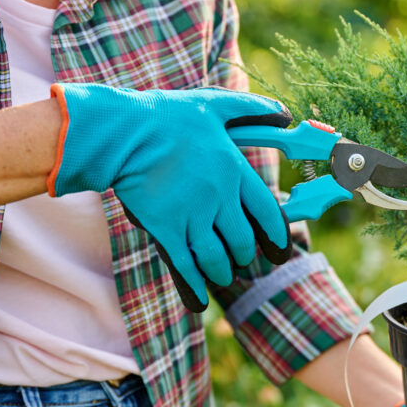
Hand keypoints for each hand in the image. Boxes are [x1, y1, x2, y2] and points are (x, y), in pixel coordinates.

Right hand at [48, 83, 292, 311]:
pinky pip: (186, 266)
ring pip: (217, 259)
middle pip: (243, 242)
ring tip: (223, 275)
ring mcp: (191, 215)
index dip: (277, 236)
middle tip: (242, 261)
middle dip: (245, 256)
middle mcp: (218, 198)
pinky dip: (195, 286)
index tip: (280, 250)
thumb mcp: (214, 105)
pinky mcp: (165, 228)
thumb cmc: (166, 115)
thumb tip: (284, 114)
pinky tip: (200, 301)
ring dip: (222, 272)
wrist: (121, 132)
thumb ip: (252, 110)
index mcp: (234, 172)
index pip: (268, 213)